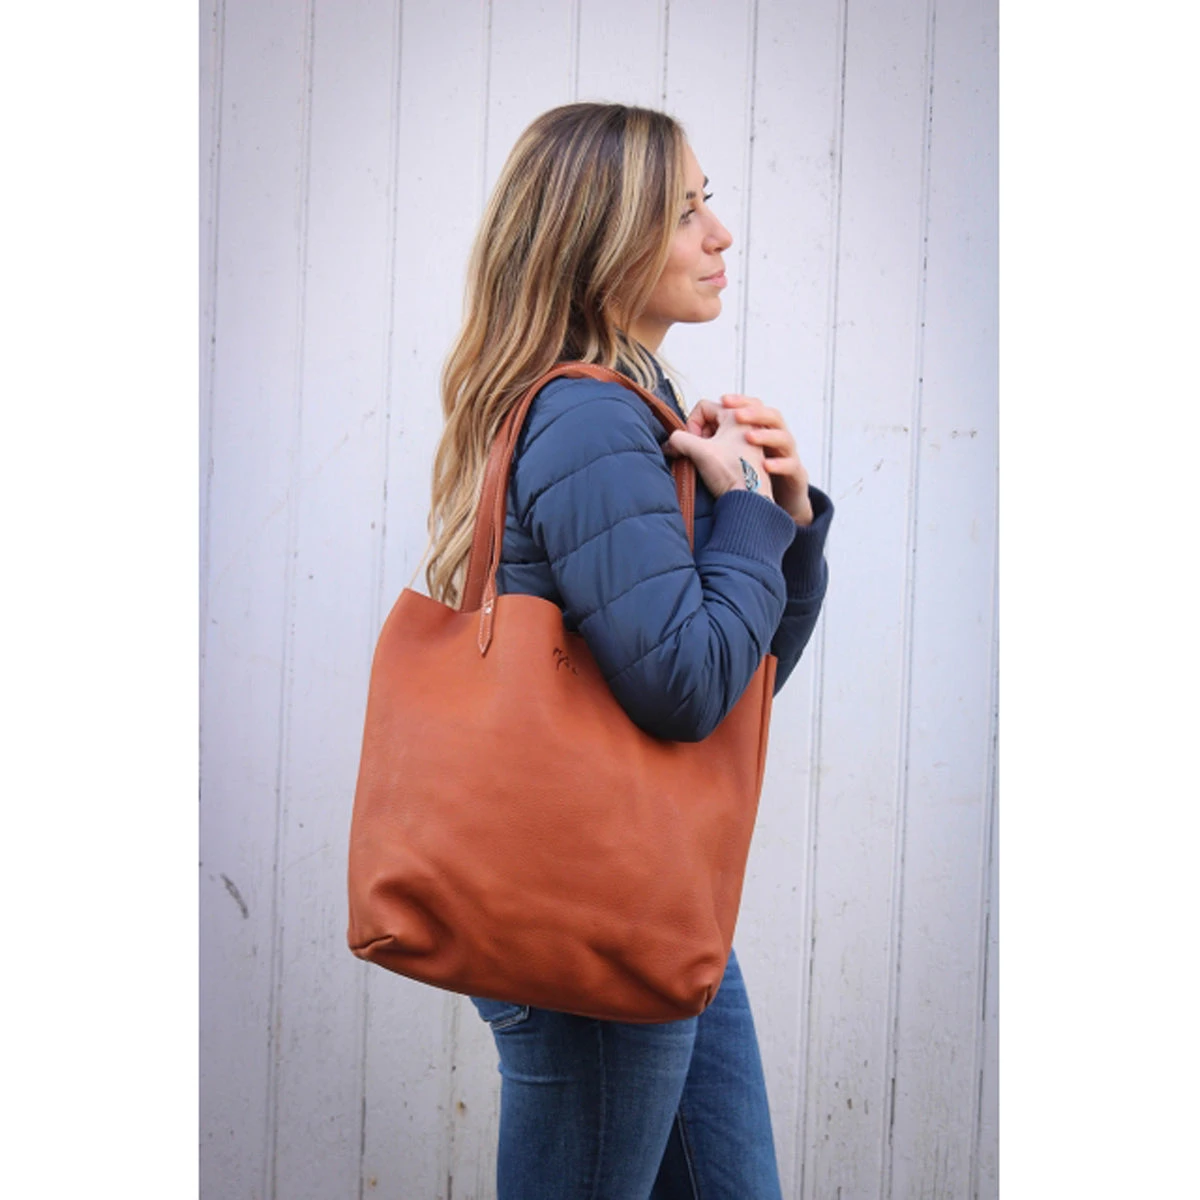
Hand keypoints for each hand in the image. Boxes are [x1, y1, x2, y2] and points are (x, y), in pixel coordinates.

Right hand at [665, 403, 773, 501]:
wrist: (751, 499)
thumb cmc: (735, 474)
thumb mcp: (699, 451)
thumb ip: (679, 439)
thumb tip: (670, 442)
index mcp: (737, 416)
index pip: (703, 407)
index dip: (692, 423)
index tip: (694, 440)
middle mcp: (745, 424)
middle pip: (710, 419)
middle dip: (699, 434)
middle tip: (700, 449)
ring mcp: (748, 439)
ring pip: (717, 433)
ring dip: (707, 445)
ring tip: (709, 459)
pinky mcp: (748, 454)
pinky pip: (726, 445)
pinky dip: (716, 453)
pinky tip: (716, 467)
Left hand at [708, 394, 813, 525]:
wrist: (772, 500)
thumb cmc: (743, 473)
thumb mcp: (719, 454)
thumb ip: (699, 441)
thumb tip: (671, 441)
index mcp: (755, 428)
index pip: (747, 406)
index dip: (731, 411)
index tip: (707, 430)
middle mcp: (773, 436)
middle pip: (770, 414)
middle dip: (752, 411)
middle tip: (736, 413)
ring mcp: (785, 454)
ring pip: (783, 437)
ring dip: (766, 436)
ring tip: (749, 437)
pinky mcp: (794, 473)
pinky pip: (791, 465)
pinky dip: (779, 465)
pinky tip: (766, 466)